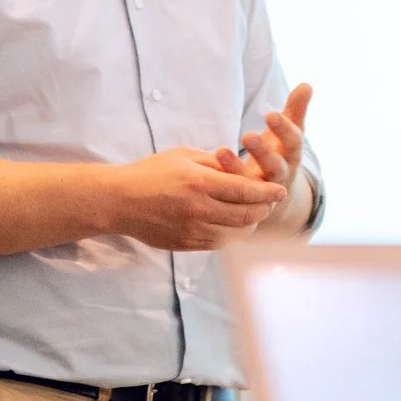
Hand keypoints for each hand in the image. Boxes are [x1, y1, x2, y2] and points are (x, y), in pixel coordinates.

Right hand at [104, 147, 286, 250]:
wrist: (119, 201)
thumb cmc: (150, 173)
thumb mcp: (183, 156)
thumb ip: (215, 162)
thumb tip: (241, 168)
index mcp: (199, 183)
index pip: (245, 191)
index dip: (267, 192)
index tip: (281, 190)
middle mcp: (198, 210)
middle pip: (246, 216)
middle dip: (263, 209)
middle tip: (270, 202)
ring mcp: (192, 231)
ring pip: (236, 234)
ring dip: (250, 225)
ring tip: (255, 214)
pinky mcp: (185, 245)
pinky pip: (219, 244)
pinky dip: (233, 236)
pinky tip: (235, 226)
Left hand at [211, 84, 311, 189]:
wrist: (273, 195)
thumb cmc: (279, 153)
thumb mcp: (287, 133)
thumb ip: (296, 110)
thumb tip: (307, 84)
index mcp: (291, 155)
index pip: (293, 142)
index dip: (283, 129)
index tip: (270, 114)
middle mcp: (280, 176)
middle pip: (275, 166)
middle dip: (263, 152)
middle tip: (247, 136)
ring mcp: (261, 193)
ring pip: (252, 184)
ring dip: (236, 169)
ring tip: (220, 151)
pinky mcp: (244, 204)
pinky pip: (233, 197)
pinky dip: (220, 185)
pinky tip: (205, 170)